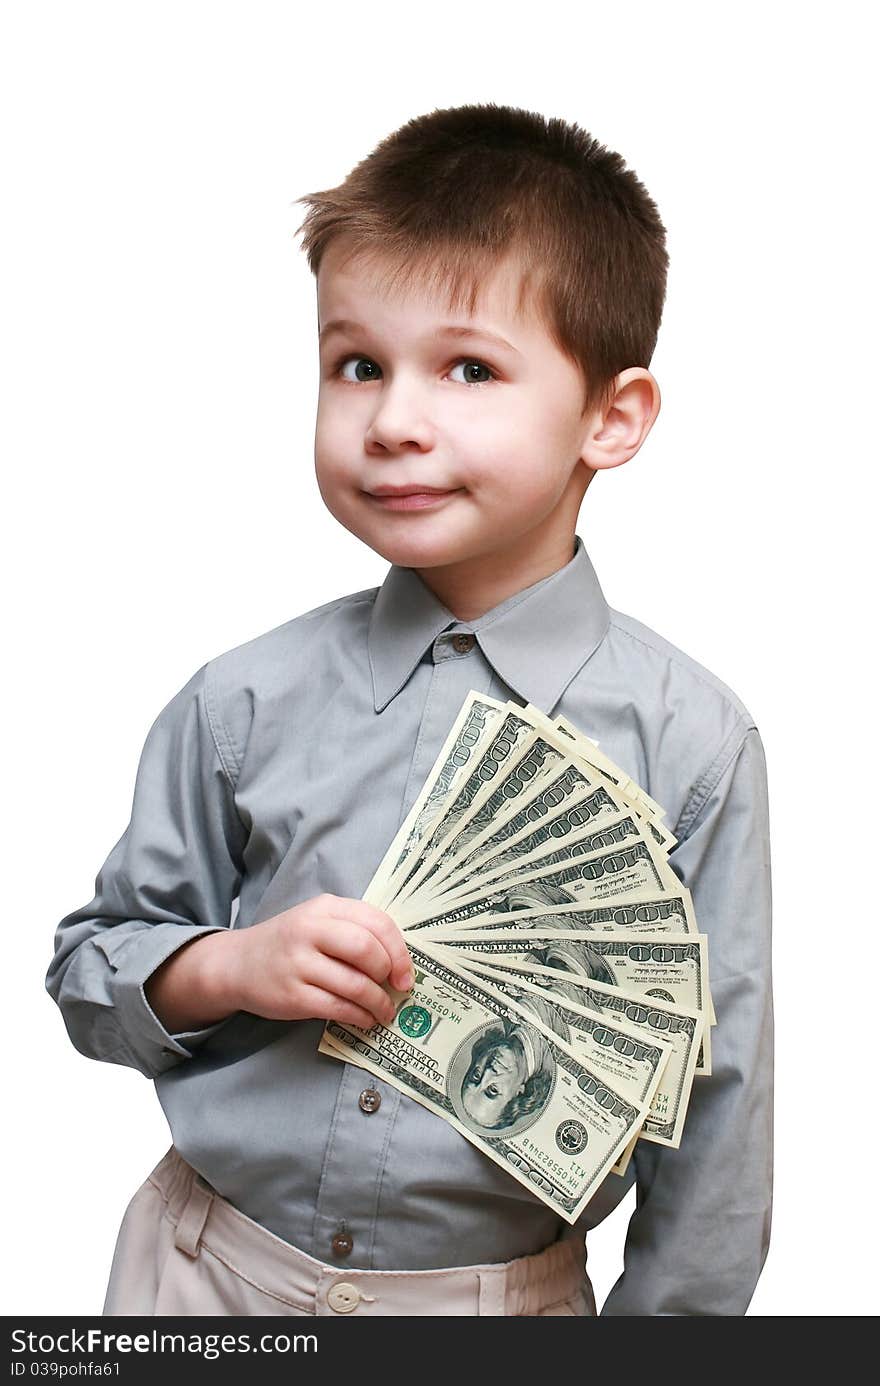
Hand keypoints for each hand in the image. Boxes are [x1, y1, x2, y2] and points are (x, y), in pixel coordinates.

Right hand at [227, 893, 414, 1028]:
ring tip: (384, 1011)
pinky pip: (338, 1008)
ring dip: (378, 1003)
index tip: (406, 973)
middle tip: (396, 989)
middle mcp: (310, 931)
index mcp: (324, 907)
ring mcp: (299, 963)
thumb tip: (399, 964)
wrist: (237, 964)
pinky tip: (364, 1019)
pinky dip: (359, 1016)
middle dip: (389, 973)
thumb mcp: (318, 921)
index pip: (376, 922)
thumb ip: (354, 930)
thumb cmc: (289, 943)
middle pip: (367, 949)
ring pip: (356, 984)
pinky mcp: (292, 995)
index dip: (399, 951)